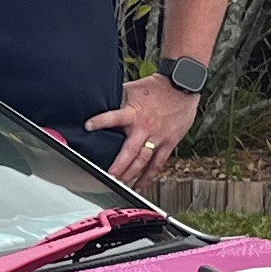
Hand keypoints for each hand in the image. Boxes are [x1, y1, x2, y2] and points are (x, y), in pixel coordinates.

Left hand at [85, 75, 203, 189]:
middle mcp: (145, 127)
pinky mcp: (169, 143)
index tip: (88, 126)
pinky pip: (158, 163)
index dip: (101, 121)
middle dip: (118, 166)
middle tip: (109, 176)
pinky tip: (141, 184)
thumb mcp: (134, 89)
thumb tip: (102, 100)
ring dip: (131, 174)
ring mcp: (158, 137)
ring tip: (121, 183)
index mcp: (134, 112)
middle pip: (129, 151)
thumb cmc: (158, 87)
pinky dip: (149, 175)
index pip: (114, 117)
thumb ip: (119, 98)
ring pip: (143, 160)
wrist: (183, 87)